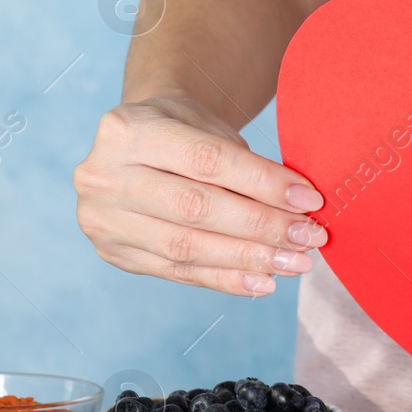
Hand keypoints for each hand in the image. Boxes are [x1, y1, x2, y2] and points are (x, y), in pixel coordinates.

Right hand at [74, 96, 326, 295]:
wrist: (139, 144)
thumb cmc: (185, 133)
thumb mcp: (211, 130)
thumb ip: (246, 167)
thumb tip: (300, 212)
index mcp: (127, 130)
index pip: (208, 161)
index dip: (264, 183)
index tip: (310, 201)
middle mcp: (103, 176)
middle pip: (196, 208)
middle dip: (261, 227)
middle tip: (309, 238)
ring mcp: (102, 219)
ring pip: (186, 247)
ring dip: (248, 259)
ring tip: (293, 263)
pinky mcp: (113, 253)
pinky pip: (178, 272)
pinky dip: (225, 279)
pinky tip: (262, 282)